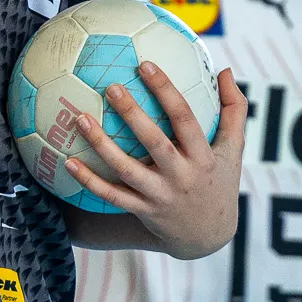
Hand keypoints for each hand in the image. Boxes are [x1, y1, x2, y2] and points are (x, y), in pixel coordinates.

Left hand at [64, 64, 245, 259]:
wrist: (207, 237)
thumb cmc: (218, 180)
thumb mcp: (233, 150)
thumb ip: (233, 110)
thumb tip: (224, 69)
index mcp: (203, 156)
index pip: (185, 119)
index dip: (166, 91)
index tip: (145, 65)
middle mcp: (181, 177)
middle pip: (155, 143)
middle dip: (133, 115)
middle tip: (110, 86)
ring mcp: (160, 196)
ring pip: (127, 171)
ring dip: (102, 145)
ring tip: (80, 118)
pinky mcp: (142, 211)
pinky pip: (112, 196)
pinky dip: (89, 181)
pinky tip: (68, 161)